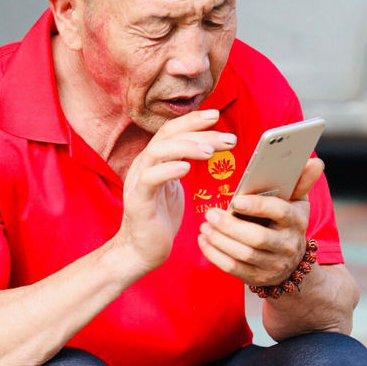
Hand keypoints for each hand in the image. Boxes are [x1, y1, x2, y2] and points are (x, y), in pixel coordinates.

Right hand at [115, 109, 237, 274]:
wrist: (141, 250)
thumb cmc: (160, 219)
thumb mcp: (175, 187)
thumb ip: (184, 165)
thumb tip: (208, 148)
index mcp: (153, 160)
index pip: (171, 130)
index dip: (192, 120)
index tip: (216, 115)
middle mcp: (143, 165)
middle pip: (168, 135)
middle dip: (199, 131)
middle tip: (228, 138)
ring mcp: (138, 180)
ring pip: (159, 151)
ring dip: (186, 147)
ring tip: (210, 151)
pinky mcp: (138, 200)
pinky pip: (151, 178)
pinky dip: (170, 169)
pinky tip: (187, 168)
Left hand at [198, 157, 324, 286]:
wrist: (292, 263)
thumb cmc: (287, 222)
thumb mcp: (297, 202)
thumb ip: (301, 181)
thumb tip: (315, 161)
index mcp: (296, 221)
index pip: (280, 212)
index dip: (258, 206)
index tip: (236, 200)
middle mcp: (287, 245)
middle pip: (257, 238)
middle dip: (230, 226)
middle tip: (210, 214)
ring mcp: (272, 264)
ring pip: (243, 254)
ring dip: (219, 240)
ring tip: (204, 227)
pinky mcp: (257, 277)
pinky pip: (233, 268)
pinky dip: (215, 255)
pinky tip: (204, 241)